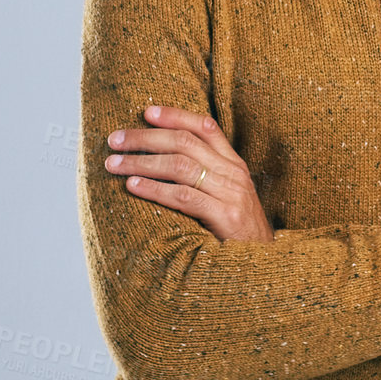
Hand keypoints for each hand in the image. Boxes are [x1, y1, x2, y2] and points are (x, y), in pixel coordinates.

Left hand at [104, 105, 275, 242]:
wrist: (266, 268)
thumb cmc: (238, 234)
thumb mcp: (228, 197)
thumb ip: (206, 176)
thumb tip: (163, 160)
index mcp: (234, 164)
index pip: (205, 127)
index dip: (175, 116)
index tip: (146, 112)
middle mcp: (234, 174)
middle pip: (184, 143)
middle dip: (145, 138)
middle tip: (114, 139)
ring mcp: (231, 194)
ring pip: (179, 166)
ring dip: (141, 162)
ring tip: (114, 164)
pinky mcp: (225, 217)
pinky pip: (183, 197)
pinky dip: (154, 189)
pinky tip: (132, 186)